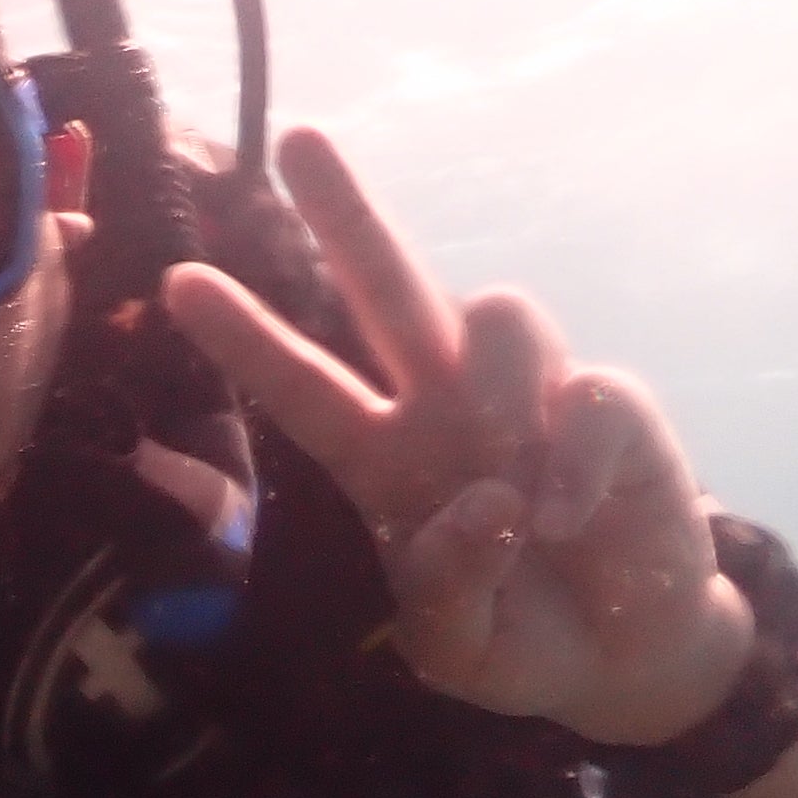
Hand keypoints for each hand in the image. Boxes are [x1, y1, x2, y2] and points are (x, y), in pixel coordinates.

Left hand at [162, 127, 747, 746]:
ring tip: (521, 500)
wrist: (621, 658)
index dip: (243, 335)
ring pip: (494, 314)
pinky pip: (588, 395)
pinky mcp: (611, 411)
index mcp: (382, 458)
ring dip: (498, 380)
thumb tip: (489, 501)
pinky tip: (565, 518)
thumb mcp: (452, 645)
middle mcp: (445, 408)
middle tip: (300, 138)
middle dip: (347, 211)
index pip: (300, 384)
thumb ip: (448, 586)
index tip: (176, 280)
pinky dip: (573, 461)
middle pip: (386, 286)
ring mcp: (529, 400)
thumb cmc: (517, 640)